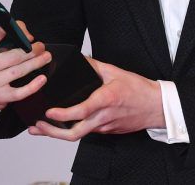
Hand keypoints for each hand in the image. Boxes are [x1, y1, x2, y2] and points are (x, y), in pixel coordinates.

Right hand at [0, 21, 51, 112]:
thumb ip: (7, 36)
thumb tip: (28, 37)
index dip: (3, 31)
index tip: (16, 26)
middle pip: (12, 57)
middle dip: (31, 51)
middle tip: (41, 47)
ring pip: (18, 72)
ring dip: (35, 63)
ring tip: (45, 57)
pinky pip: (19, 93)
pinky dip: (33, 86)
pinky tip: (42, 79)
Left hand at [27, 58, 164, 140]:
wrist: (155, 107)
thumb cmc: (138, 90)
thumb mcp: (115, 71)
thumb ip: (94, 66)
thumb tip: (79, 60)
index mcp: (105, 100)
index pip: (81, 111)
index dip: (62, 115)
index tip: (49, 112)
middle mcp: (103, 117)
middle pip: (75, 133)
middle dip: (53, 132)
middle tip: (38, 126)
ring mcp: (105, 126)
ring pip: (79, 134)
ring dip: (59, 132)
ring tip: (43, 128)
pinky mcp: (107, 131)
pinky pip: (88, 131)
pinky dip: (73, 129)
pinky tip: (63, 125)